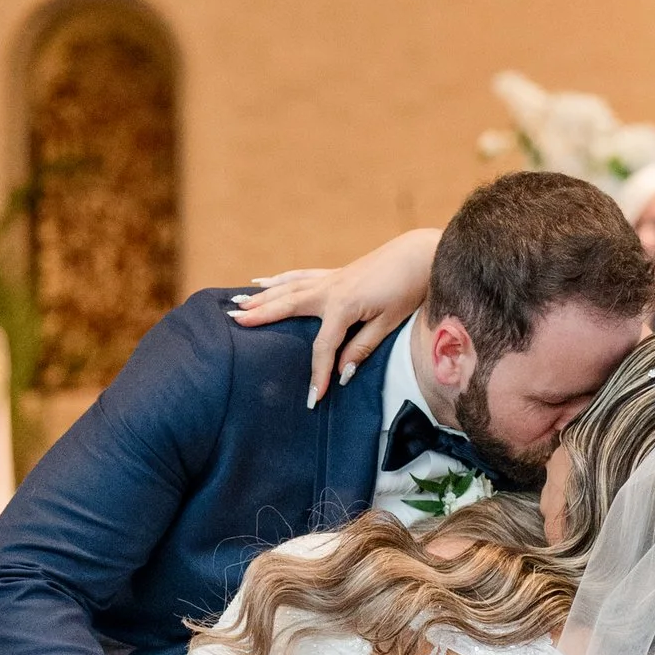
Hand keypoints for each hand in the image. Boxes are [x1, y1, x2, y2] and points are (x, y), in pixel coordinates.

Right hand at [230, 228, 439, 405]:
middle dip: (261, 317)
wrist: (419, 255)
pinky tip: (262, 281)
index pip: (323, 347)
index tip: (313, 398)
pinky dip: (279, 279)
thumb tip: (341, 373)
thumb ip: (361, 348)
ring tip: (237, 304)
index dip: (317, 374)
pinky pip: (299, 276)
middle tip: (235, 324)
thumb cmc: (407, 289)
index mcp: (343, 307)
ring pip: (288, 288)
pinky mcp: (336, 273)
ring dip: (262, 297)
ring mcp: (330, 278)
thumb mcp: (388, 324)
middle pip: (287, 306)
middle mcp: (330, 290)